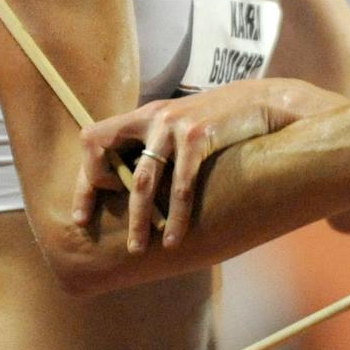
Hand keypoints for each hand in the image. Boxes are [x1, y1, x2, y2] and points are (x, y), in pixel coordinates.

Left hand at [75, 79, 331, 252]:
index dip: (85, 175)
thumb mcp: (183, 128)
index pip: (94, 139)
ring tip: (138, 247)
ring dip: (137, 218)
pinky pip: (179, 185)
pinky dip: (176, 216)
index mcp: (144, 115)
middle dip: (93, 192)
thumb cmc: (224, 123)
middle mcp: (152, 116)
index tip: (85, 209)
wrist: (265, 102)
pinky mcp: (197, 137)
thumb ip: (159, 147)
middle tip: (90, 224)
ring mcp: (173, 125)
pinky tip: (174, 238)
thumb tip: (139, 187)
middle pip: (102, 153)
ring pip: (141, 179)